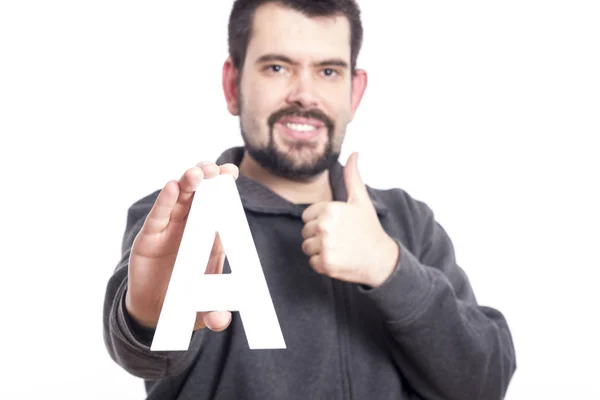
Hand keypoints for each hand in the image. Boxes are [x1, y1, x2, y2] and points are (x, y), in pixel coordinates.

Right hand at [125, 161, 238, 332]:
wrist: (155, 311)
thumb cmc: (186, 303)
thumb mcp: (202, 311)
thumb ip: (213, 315)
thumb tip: (220, 322)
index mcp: (212, 238)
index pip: (221, 208)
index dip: (226, 189)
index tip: (233, 172)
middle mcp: (192, 228)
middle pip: (202, 196)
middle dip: (209, 180)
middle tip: (217, 169)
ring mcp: (171, 229)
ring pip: (181, 200)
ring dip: (188, 184)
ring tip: (197, 173)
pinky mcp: (150, 237)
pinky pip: (159, 216)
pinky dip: (165, 202)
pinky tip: (172, 187)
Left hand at [301, 153, 399, 287]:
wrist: (381, 258)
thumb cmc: (369, 228)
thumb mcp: (361, 200)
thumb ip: (352, 177)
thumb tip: (354, 153)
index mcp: (331, 209)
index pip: (307, 216)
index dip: (320, 221)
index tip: (337, 226)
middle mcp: (326, 226)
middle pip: (305, 232)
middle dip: (318, 236)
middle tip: (339, 239)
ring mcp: (326, 246)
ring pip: (307, 247)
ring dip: (319, 250)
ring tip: (338, 248)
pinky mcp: (326, 264)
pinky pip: (312, 263)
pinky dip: (323, 264)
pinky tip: (339, 259)